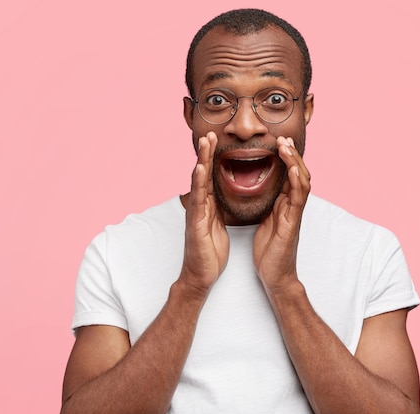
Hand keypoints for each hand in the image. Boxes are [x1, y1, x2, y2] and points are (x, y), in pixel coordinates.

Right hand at [180, 132, 229, 292]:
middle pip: (203, 174)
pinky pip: (198, 199)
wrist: (201, 275)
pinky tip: (200, 168)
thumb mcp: (218, 225)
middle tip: (209, 133)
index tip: (216, 140)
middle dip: (206, 153)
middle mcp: (200, 205)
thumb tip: (223, 196)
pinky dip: (199, 182)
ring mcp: (196, 212)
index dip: (213, 158)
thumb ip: (218, 208)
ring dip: (201, 160)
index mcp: (208, 205)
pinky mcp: (196, 222)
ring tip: (205, 143)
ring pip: (199, 182)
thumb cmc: (210, 251)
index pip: (211, 177)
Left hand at [253, 136, 310, 292]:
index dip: (286, 158)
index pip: (288, 175)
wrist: (275, 276)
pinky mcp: (292, 223)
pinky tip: (292, 168)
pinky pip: (298, 198)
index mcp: (284, 205)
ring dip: (294, 162)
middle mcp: (292, 206)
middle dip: (292, 154)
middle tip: (284, 137)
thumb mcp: (266, 222)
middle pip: (298, 173)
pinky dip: (296, 180)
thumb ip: (267, 206)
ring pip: (301, 181)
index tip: (278, 142)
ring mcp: (294, 214)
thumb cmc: (269, 251)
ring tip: (286, 145)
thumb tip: (260, 192)